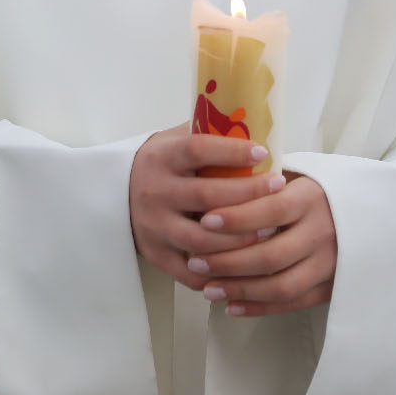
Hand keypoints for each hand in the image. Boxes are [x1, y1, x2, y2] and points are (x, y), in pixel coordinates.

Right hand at [130, 125, 289, 293]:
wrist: (116, 194)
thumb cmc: (162, 165)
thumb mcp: (175, 140)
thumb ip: (207, 134)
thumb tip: (255, 123)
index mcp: (161, 158)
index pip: (197, 150)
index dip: (231, 152)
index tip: (262, 153)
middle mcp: (154, 192)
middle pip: (207, 196)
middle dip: (249, 193)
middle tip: (279, 187)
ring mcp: (154, 226)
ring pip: (202, 239)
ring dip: (240, 237)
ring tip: (270, 228)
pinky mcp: (156, 254)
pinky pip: (191, 272)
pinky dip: (220, 271)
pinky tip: (245, 262)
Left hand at [186, 171, 337, 318]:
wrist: (371, 212)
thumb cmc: (316, 190)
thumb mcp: (296, 175)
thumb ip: (262, 181)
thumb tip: (211, 178)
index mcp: (312, 198)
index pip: (271, 210)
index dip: (236, 218)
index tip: (204, 220)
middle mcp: (323, 232)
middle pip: (271, 254)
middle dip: (228, 261)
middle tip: (196, 261)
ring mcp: (330, 263)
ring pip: (281, 285)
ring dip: (240, 290)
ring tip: (208, 288)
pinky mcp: (331, 287)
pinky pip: (293, 303)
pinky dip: (259, 308)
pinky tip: (231, 306)